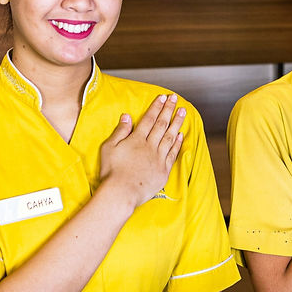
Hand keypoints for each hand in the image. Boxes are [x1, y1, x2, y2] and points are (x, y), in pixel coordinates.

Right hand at [99, 94, 185, 209]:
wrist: (121, 193)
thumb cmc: (112, 172)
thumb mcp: (109, 148)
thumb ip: (120, 131)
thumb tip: (127, 116)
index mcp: (136, 139)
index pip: (149, 119)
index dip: (156, 107)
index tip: (163, 97)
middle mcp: (150, 146)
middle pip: (161, 124)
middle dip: (169, 110)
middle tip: (175, 99)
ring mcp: (158, 158)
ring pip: (170, 136)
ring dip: (177, 123)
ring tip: (183, 112)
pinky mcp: (163, 171)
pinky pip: (173, 154)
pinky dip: (178, 143)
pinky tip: (181, 135)